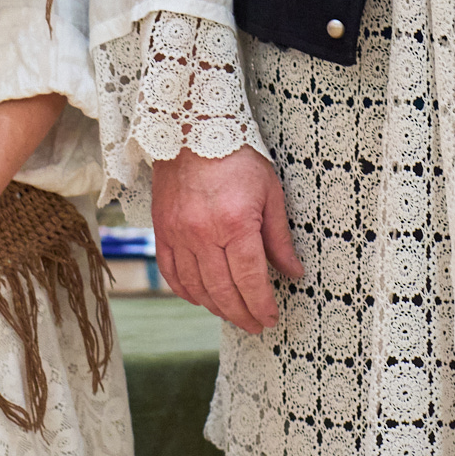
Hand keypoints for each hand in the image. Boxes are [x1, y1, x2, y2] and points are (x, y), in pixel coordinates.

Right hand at [152, 146, 302, 334]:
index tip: (271, 318)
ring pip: (195, 288)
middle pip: (223, 291)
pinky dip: (185, 291)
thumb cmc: (237, 157)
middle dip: (242, 314)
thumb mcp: (269, 192)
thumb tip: (293, 271)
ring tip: (233, 313)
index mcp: (235, 224)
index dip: (261, 305)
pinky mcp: (162, 229)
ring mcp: (178, 234)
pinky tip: (201, 297)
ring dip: (216, 307)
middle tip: (255, 325)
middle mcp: (203, 234)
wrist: (193, 129)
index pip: (250, 280)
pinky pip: (170, 272)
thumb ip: (279, 237)